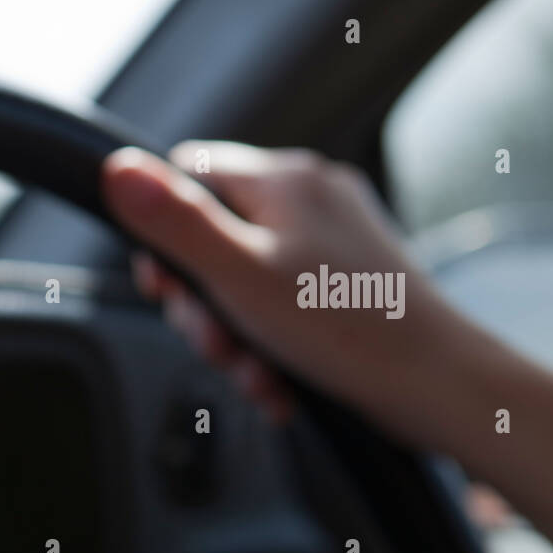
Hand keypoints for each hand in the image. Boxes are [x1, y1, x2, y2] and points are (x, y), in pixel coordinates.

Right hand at [100, 141, 462, 428]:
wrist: (435, 385)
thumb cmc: (346, 328)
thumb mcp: (236, 274)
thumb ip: (173, 222)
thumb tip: (117, 167)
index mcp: (282, 180)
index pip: (186, 173)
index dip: (161, 234)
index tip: (164, 286)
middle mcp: (310, 197)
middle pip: (211, 238)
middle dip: (202, 306)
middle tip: (215, 345)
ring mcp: (332, 239)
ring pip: (243, 281)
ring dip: (235, 339)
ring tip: (254, 376)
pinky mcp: (346, 281)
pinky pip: (280, 306)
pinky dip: (269, 347)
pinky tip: (277, 383)